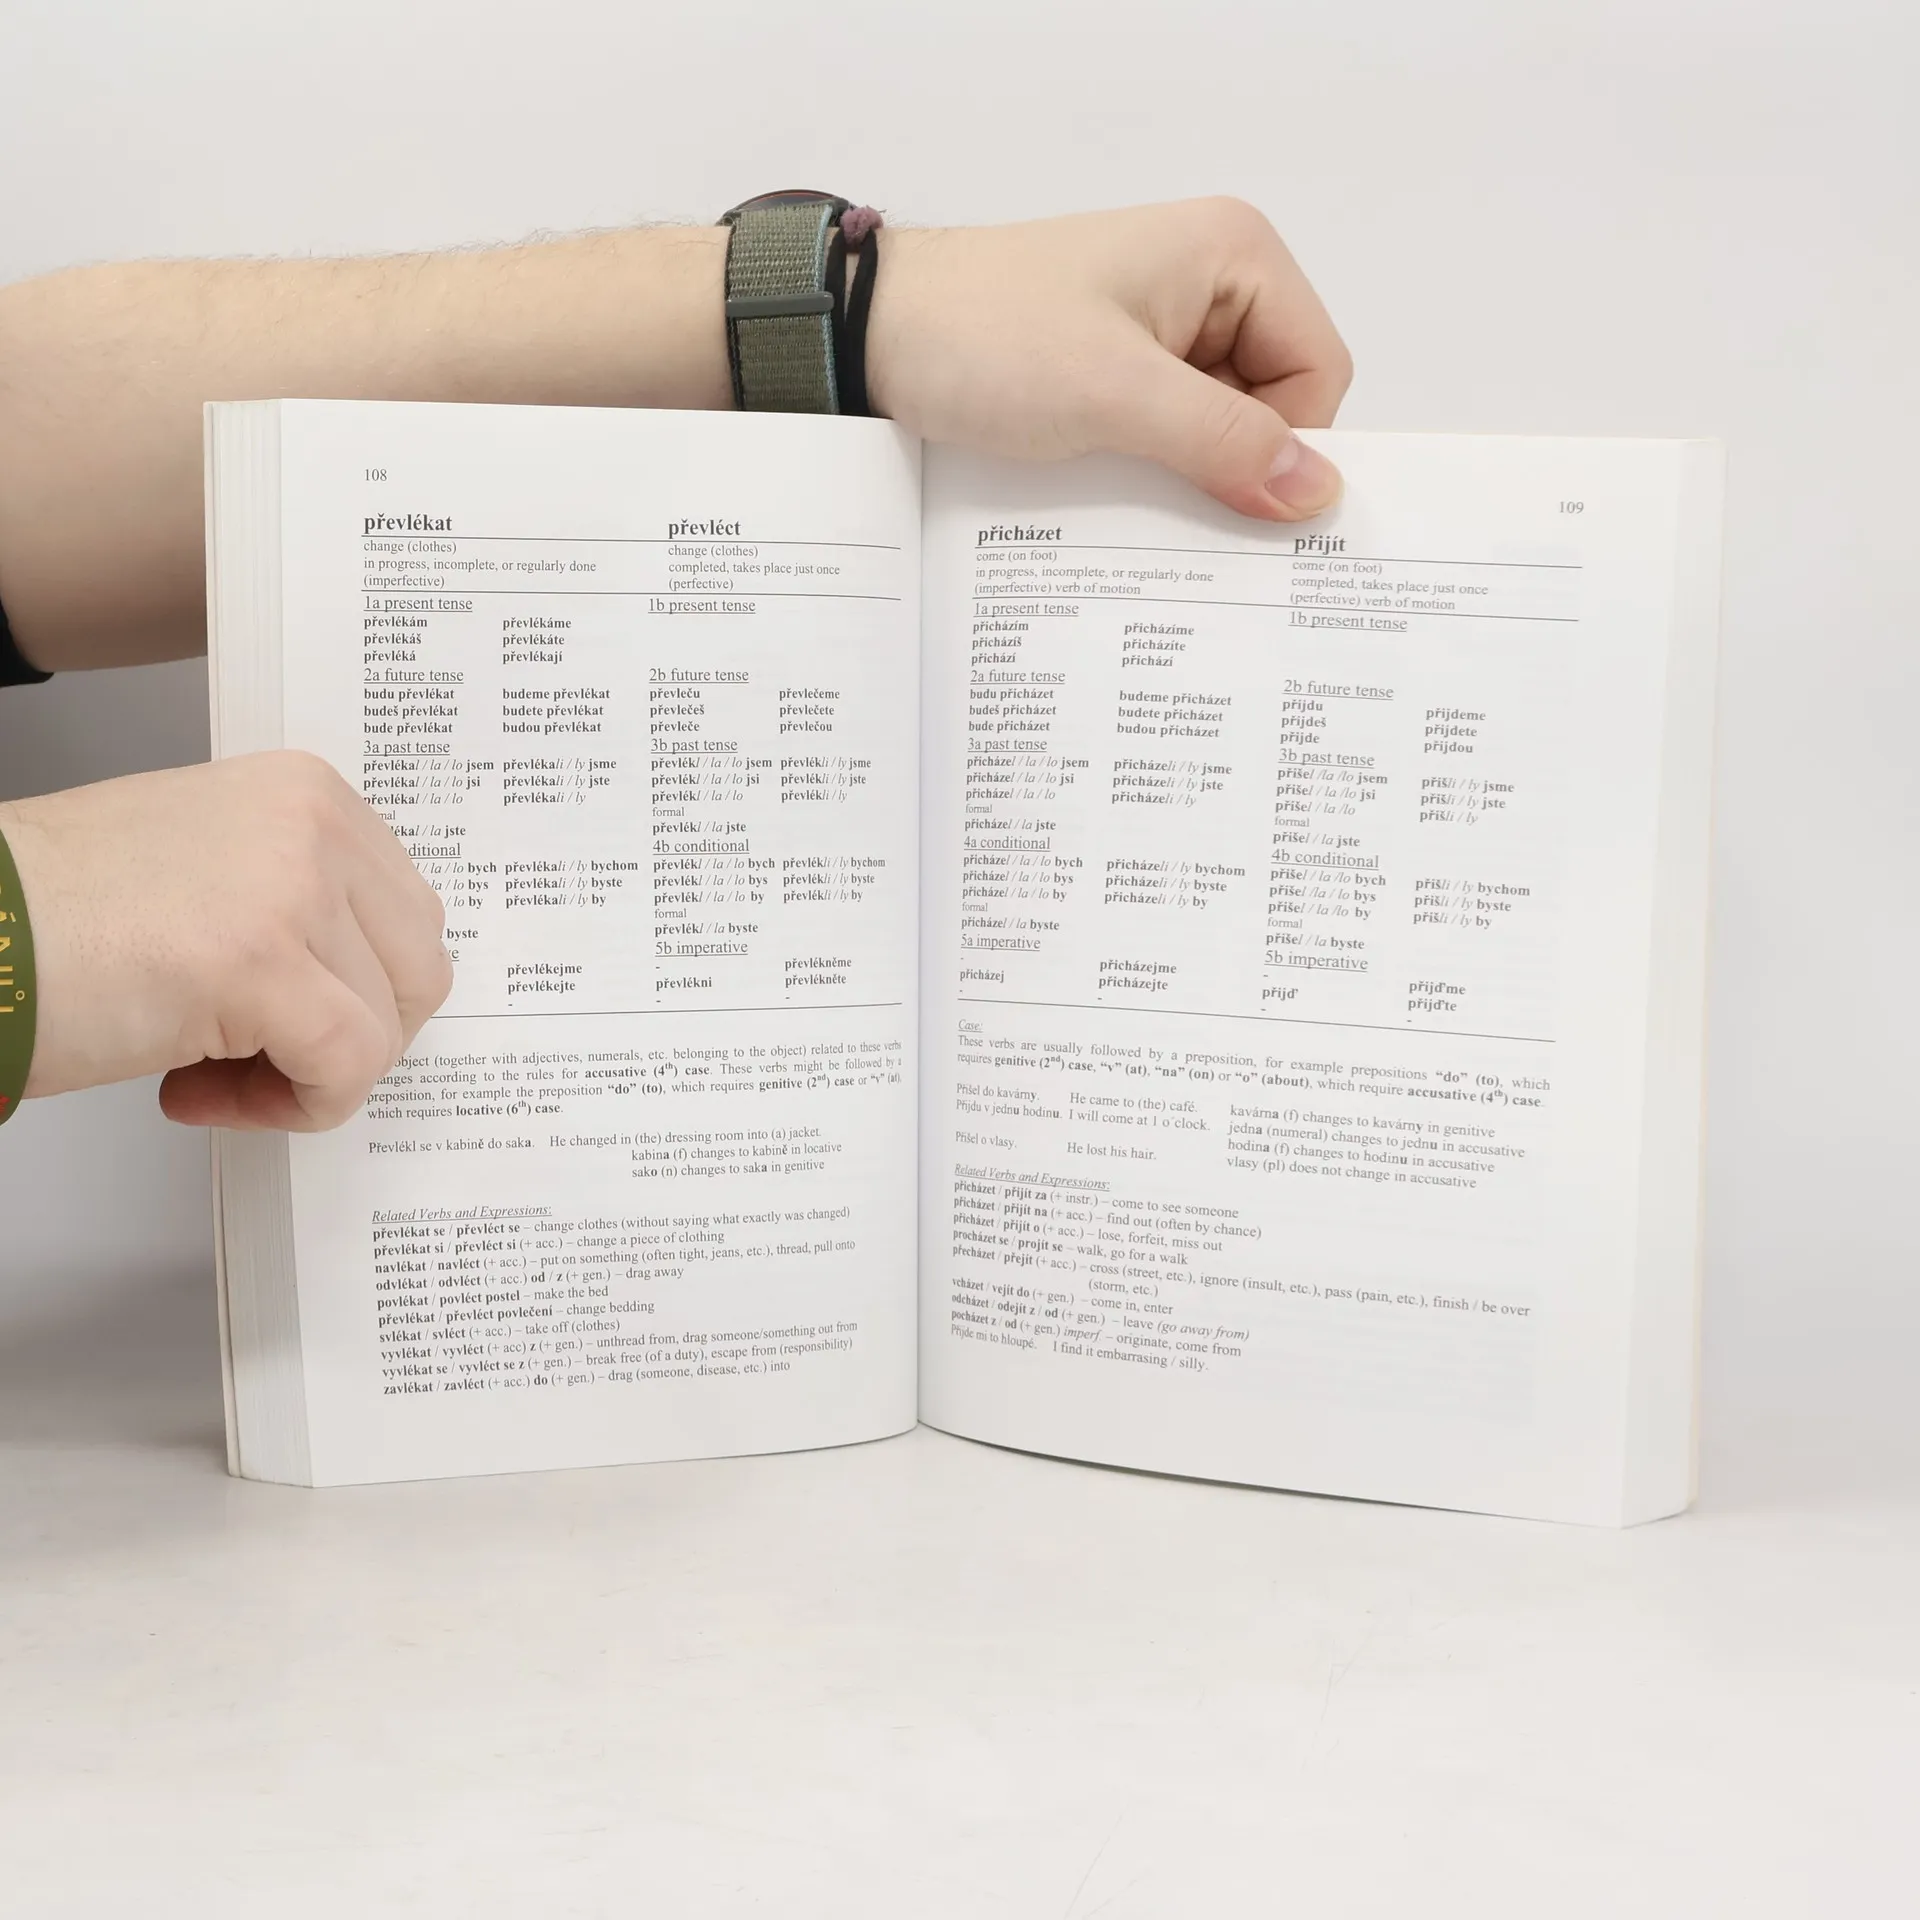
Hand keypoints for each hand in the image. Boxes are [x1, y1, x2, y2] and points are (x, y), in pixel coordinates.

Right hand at [0, 752, 452, 1129]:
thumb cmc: (55, 915)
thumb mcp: (217, 871)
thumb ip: (302, 901)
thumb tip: (366, 979)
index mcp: (308, 794)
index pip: (406, 919)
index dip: (358, 993)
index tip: (284, 1019)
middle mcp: (313, 824)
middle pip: (417, 972)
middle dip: (350, 1039)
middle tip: (261, 1060)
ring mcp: (291, 887)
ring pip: (382, 1029)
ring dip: (304, 1080)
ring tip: (204, 1075)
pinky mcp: (261, 962)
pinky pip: (343, 1066)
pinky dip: (288, 1107)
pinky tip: (192, 1094)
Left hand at [868, 198, 1352, 521]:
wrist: (869, 335)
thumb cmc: (986, 339)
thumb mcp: (1116, 395)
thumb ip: (1224, 442)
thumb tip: (1318, 495)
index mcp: (1234, 254)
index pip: (1319, 371)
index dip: (1288, 444)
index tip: (1234, 499)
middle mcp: (1211, 281)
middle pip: (1277, 402)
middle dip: (1237, 463)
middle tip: (1177, 508)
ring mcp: (1163, 327)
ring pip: (1222, 427)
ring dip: (1190, 474)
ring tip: (1133, 495)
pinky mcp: (1120, 369)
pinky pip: (1171, 435)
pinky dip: (1154, 469)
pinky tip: (1115, 491)